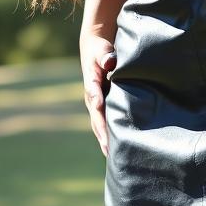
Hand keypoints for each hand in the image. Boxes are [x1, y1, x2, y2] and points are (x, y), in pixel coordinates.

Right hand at [80, 36, 115, 156]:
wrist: (93, 51)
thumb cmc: (100, 51)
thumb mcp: (102, 50)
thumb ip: (105, 56)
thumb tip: (109, 62)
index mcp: (91, 82)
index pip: (94, 94)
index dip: (97, 103)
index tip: (100, 113)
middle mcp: (91, 96)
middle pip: (96, 116)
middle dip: (101, 132)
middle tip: (108, 148)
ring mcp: (95, 103)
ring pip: (98, 124)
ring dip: (104, 138)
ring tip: (111, 155)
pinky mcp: (101, 107)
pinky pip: (103, 123)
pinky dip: (107, 135)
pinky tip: (114, 149)